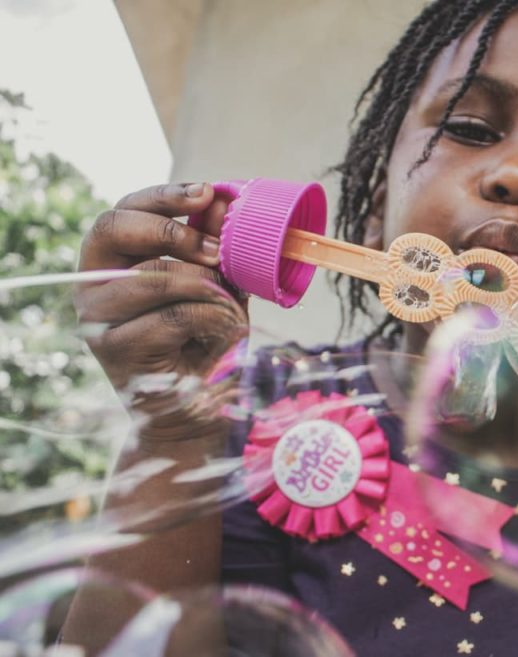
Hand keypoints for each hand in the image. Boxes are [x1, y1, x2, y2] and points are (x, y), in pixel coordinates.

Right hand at [75, 183, 248, 435]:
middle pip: (113, 228)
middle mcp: (93, 285)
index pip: (122, 211)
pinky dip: (212, 317)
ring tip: (232, 303)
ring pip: (150, 275)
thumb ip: (215, 246)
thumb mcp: (218, 285)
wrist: (197, 410)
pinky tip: (228, 328)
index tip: (205, 193)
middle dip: (172, 228)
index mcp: (112, 262)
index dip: (162, 197)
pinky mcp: (116, 350)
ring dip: (205, 284)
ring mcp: (99, 318)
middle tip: (218, 247)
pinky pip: (172, 315)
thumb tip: (221, 199)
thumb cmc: (205, 342)